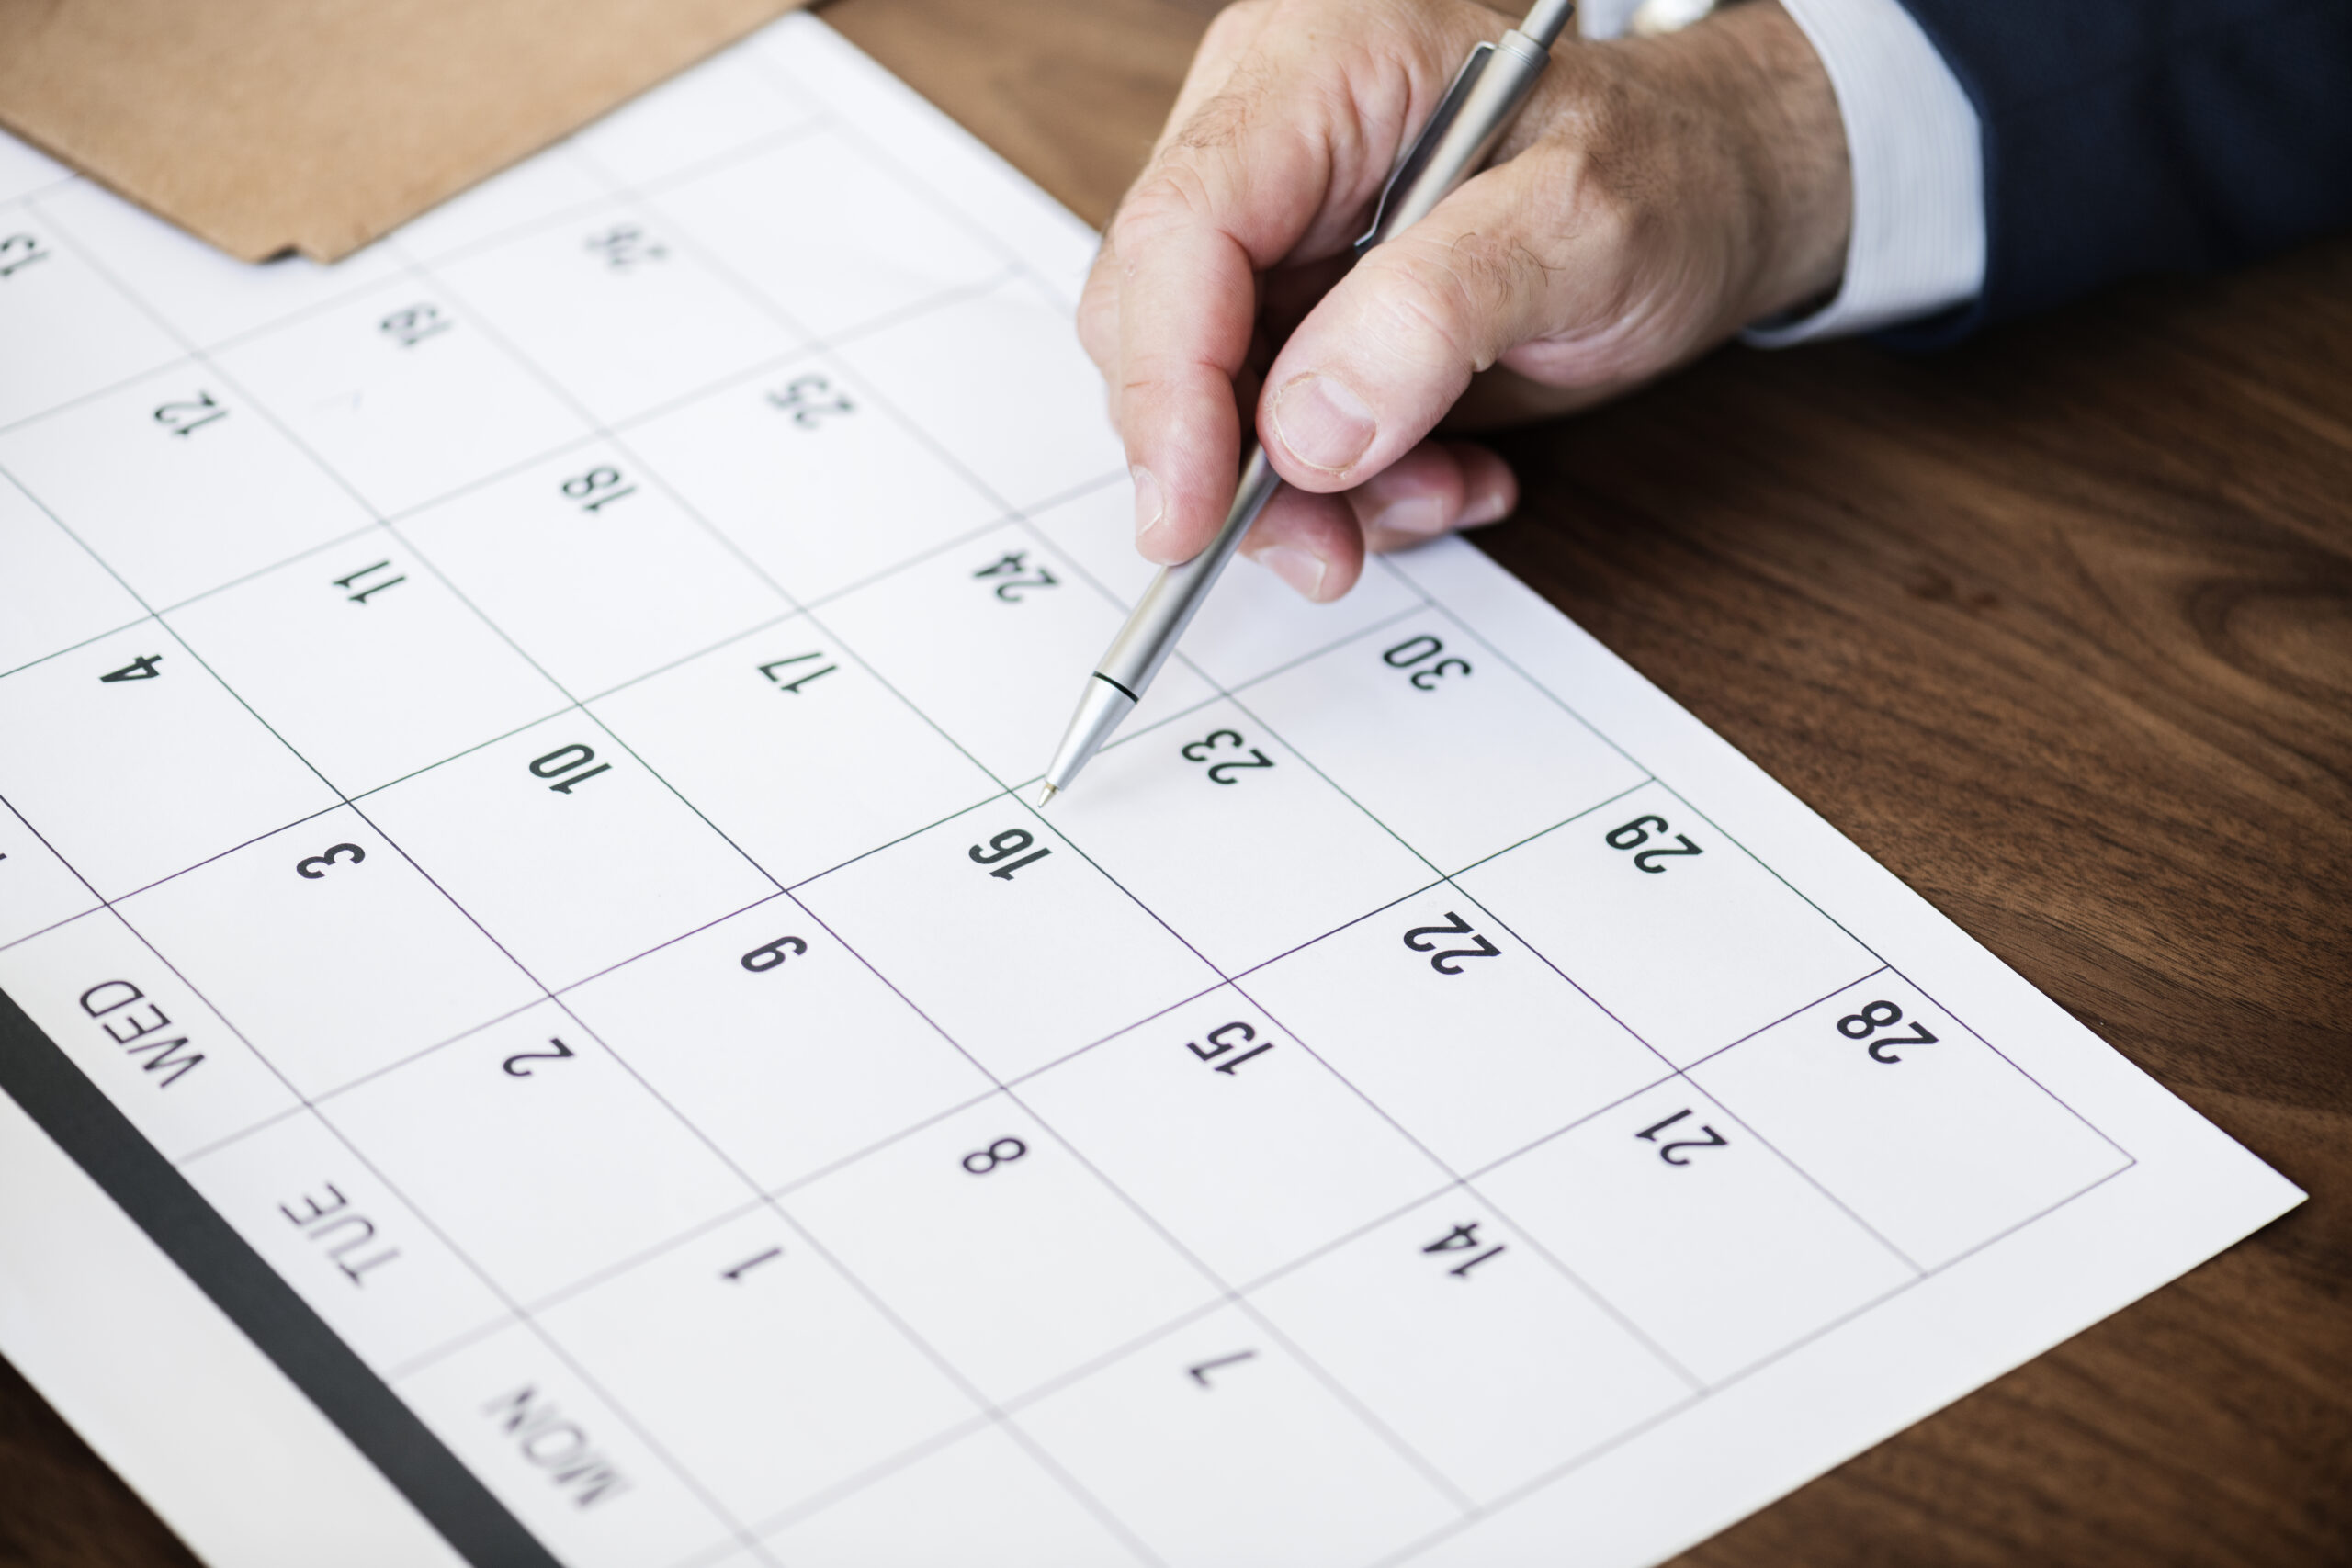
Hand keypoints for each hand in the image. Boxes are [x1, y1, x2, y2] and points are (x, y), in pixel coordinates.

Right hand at [1079, 0, 1850, 599]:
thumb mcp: (1584, 228)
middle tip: (1328, 548)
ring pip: (1205, 401)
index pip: (1179, 231)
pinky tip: (1446, 471)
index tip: (1189, 517)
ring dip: (1308, 492)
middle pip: (1159, 324)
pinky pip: (1267, 431)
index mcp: (1317, 67)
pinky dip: (1347, 488)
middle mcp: (1267, 139)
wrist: (1714, 191)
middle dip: (1234, 462)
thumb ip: (1437, 315)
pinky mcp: (1296, 311)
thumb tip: (1305, 432)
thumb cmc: (1667, 171)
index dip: (1166, 387)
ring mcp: (1275, 232)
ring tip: (1438, 491)